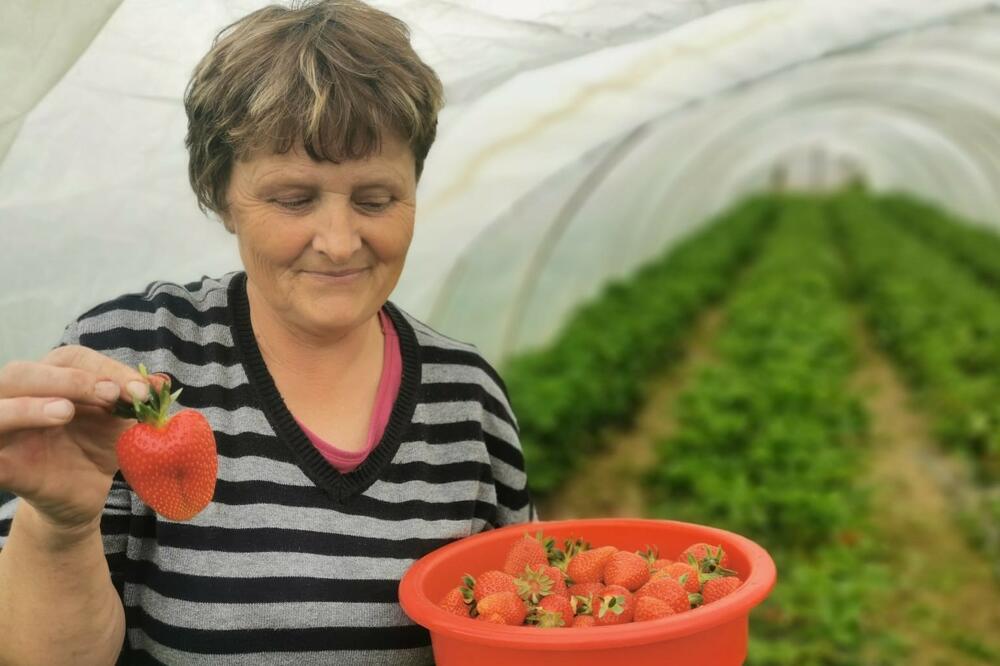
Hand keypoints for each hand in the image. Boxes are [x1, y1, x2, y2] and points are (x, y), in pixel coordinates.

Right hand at [0, 346, 165, 534]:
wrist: (84, 495)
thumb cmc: (97, 447)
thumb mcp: (120, 422)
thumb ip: (135, 401)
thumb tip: (161, 383)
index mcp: (51, 379)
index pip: (69, 360)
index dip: (106, 368)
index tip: (141, 390)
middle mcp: (20, 399)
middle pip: (22, 373)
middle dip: (69, 379)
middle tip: (110, 394)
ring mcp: (7, 434)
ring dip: (26, 407)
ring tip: (64, 412)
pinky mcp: (4, 468)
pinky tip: (12, 458)